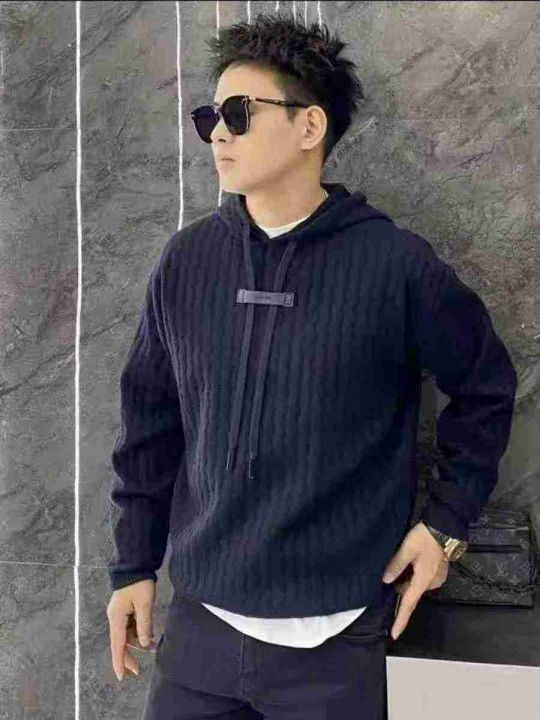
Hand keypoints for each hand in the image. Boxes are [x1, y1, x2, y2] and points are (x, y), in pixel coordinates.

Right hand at [106, 579, 157, 681]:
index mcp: (116, 618)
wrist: (135, 564)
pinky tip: (149, 635)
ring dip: (137, 642)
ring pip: (126, 635)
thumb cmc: (139, 583)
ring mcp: (119, 613)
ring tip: (152, 647)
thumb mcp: (145, 604)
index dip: (120, 662)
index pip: (117, 645)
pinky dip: (138, 632)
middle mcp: (115, 618)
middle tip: (138, 670)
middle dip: (128, 656)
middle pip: (120, 642)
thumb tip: (144, 643)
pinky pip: (130, 626)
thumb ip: (144, 625)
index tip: (121, 677)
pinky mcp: (125, 609)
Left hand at [381, 521, 448, 639]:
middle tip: (388, 582)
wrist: (445, 527)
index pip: (409, 605)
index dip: (400, 620)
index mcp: (423, 580)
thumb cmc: (425, 537)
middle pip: (411, 595)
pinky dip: (412, 577)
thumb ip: (396, 565)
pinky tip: (408, 566)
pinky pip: (421, 580)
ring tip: (398, 568)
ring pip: (415, 586)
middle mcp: (431, 583)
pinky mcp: (437, 572)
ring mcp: (436, 578)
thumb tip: (386, 580)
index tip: (394, 635)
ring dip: (406, 582)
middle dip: (399, 593)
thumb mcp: (407, 549)